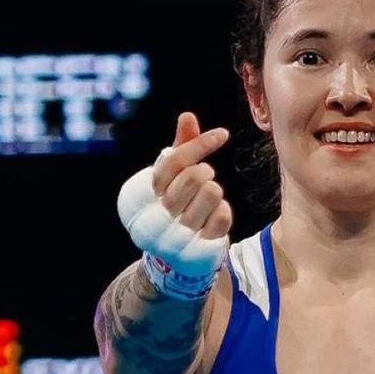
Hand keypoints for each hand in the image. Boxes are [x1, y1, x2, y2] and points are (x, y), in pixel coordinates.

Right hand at [152, 112, 232, 239]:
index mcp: (151, 191)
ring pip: (212, 193)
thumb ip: (181, 147)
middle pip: (194, 176)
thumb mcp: (174, 178)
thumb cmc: (177, 207)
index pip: (174, 160)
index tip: (222, 135)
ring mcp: (179, 231)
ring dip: (215, 193)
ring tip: (207, 200)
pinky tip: (214, 218)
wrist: (175, 257)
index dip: (200, 144)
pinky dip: (224, 213)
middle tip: (206, 178)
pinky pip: (223, 217)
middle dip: (206, 172)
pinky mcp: (199, 247)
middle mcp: (161, 211)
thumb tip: (187, 116)